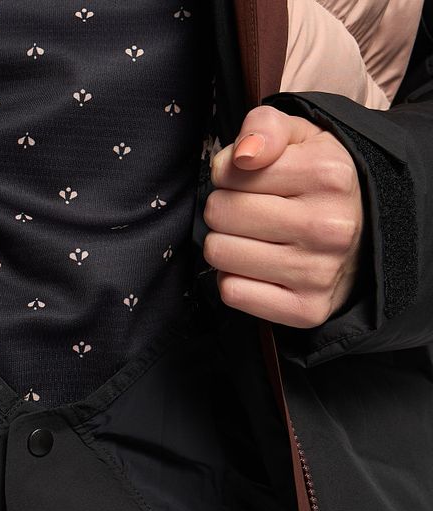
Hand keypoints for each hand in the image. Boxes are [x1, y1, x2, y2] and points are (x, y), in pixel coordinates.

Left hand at [204, 105, 363, 327]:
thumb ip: (265, 127)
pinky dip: (234, 280)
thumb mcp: (301, 138)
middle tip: (248, 213)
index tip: (249, 180)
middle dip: (224, 210)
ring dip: (225, 245)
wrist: (364, 240)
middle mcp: (329, 226)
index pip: (229, 172)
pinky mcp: (306, 310)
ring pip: (219, 254)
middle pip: (219, 213)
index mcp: (329, 174)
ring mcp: (319, 273)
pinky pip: (233, 292)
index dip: (228, 174)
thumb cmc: (318, 185)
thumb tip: (241, 155)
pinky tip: (257, 269)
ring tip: (252, 240)